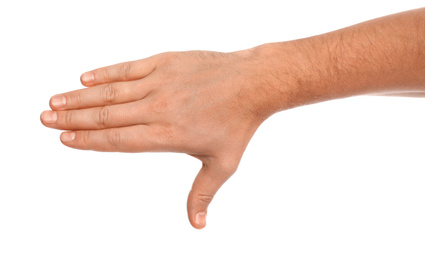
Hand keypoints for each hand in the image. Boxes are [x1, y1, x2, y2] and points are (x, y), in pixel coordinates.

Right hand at [40, 49, 271, 228]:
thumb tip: (198, 225)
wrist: (253, 84)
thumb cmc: (238, 124)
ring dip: (79, 97)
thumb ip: (202, 194)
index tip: (65, 139)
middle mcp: (157, 108)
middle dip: (72, 119)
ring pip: (111, 92)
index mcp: (167, 135)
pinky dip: (104, 73)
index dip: (88, 140)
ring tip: (55, 101)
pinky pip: (127, 68)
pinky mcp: (164, 63)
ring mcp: (159, 83)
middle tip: (45, 119)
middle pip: (106, 116)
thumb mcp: (222, 165)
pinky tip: (84, 78)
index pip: (117, 140)